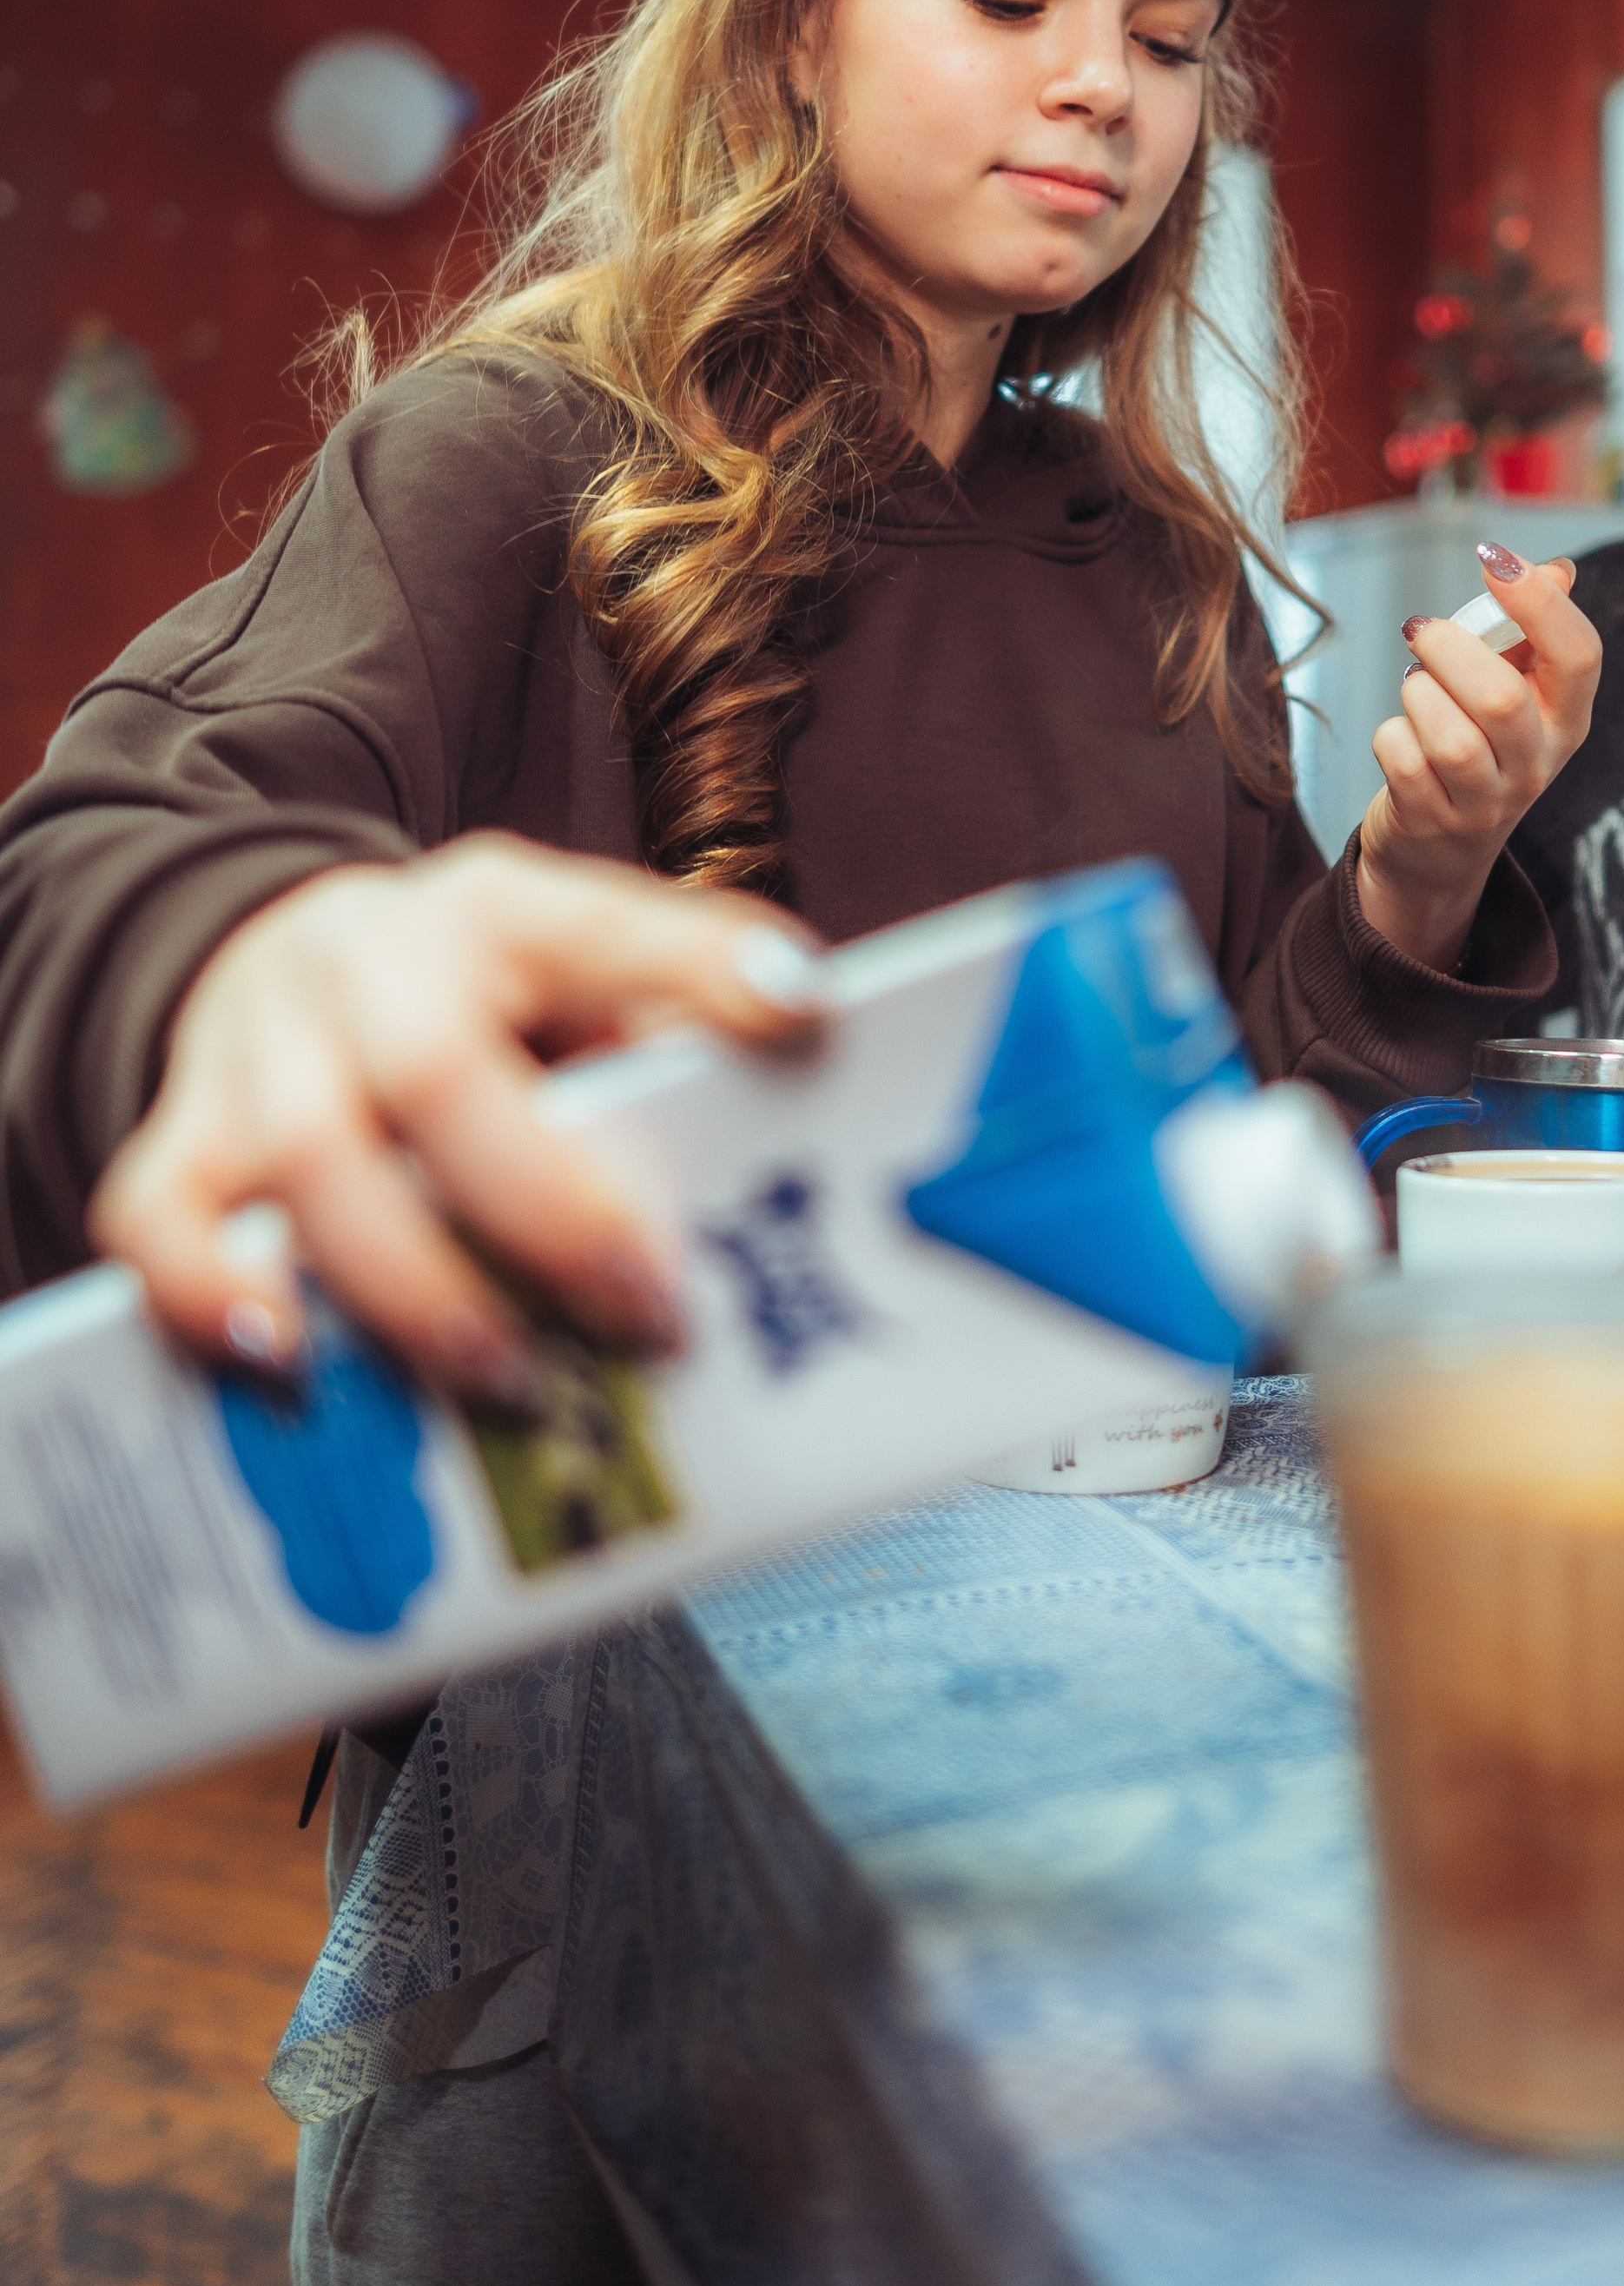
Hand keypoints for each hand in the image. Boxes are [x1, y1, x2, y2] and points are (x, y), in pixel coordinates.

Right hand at [89, 836, 829, 1402]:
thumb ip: (663, 1051)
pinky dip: (212, 1293)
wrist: (288, 949)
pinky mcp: (180, 1129)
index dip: (702, 964)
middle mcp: (370, 958)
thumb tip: (780, 1176)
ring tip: (505, 1375)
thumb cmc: (486, 1005)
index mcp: (501, 910)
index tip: (801, 1016)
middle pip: (437, 1072)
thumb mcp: (581, 982)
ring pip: (305, 1158)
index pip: (603, 926)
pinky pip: (160, 1216)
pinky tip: (288, 1359)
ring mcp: (257, 1042)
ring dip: (410, 1286)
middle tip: (643, 1312)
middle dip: (546, 1211)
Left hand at [1355, 542, 1599, 969]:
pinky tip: (1401, 739)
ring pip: (1447, 736)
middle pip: (1500, 699)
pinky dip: (1391, 735)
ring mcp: (1486, 802)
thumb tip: (1558, 569)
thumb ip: (1534, 630)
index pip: (1580, 655)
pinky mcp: (1432, 821)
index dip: (1540, 602)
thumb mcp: (1519, 693)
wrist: (1439, 851)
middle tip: (1422, 632)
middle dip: (1448, 649)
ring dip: (1417, 694)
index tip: (1495, 559)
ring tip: (1416, 692)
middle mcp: (1537, 764)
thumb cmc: (1479, 747)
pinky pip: (1402, 758)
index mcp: (1567, 718)